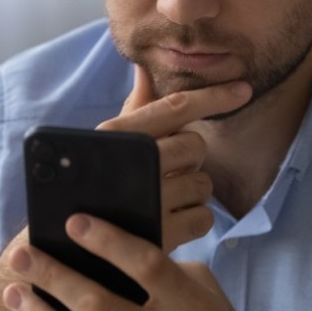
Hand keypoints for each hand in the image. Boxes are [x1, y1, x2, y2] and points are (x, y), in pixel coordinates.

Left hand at [2, 214, 237, 310]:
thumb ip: (170, 267)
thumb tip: (119, 242)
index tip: (75, 221)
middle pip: (99, 305)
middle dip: (57, 276)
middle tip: (23, 252)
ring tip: (14, 290)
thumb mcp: (204, 291)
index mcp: (185, 301)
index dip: (111, 243)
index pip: (147, 265)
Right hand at [97, 65, 249, 251]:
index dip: (214, 96)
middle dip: (188, 158)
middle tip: (167, 170)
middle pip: (195, 146)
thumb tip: (144, 66)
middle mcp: (134, 165)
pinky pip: (204, 217)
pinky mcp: (161, 237)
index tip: (244, 89)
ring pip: (203, 183)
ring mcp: (149, 203)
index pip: (176, 107)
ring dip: (190, 191)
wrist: (67, 245)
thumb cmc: (93, 183)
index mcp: (117, 136)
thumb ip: (135, 106)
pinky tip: (171, 220)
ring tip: (163, 198)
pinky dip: (194, 219)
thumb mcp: (106, 143)